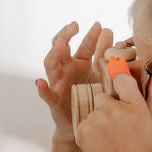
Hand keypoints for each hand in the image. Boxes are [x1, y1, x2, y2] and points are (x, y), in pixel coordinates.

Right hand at [35, 21, 113, 141]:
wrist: (85, 125)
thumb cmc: (93, 99)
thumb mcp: (102, 77)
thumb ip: (104, 56)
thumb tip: (110, 32)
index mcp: (79, 64)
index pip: (81, 44)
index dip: (89, 34)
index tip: (99, 25)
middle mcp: (66, 70)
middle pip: (61, 48)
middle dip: (67, 35)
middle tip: (75, 26)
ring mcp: (58, 83)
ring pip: (51, 64)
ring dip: (54, 54)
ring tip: (60, 46)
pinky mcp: (54, 101)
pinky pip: (46, 94)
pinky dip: (42, 88)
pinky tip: (40, 82)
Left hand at [74, 68, 151, 151]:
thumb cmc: (141, 151)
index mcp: (134, 107)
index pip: (121, 78)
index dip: (120, 84)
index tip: (121, 92)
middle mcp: (114, 110)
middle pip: (103, 96)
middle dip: (108, 106)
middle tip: (117, 125)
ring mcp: (96, 120)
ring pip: (93, 110)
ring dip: (99, 119)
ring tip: (110, 137)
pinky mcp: (82, 130)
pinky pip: (85, 122)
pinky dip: (90, 130)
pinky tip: (101, 142)